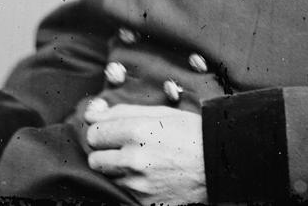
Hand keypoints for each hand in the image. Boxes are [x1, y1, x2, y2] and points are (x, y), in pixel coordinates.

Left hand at [84, 101, 206, 205]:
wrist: (216, 164)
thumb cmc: (190, 133)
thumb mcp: (160, 112)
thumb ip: (122, 111)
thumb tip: (92, 111)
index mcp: (136, 132)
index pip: (94, 133)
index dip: (101, 131)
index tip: (110, 131)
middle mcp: (133, 160)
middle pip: (94, 159)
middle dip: (105, 152)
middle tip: (123, 146)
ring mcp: (138, 185)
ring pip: (108, 177)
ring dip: (118, 168)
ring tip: (140, 160)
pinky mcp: (143, 202)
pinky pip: (124, 191)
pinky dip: (131, 183)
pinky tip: (149, 174)